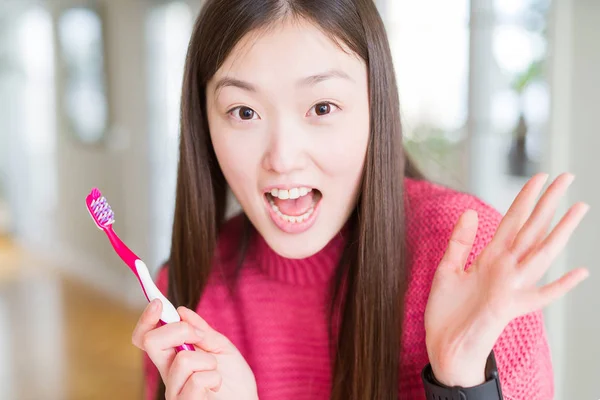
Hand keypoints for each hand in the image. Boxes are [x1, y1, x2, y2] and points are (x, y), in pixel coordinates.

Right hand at [132, 300, 257, 399]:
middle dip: (179, 330)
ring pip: (182, 360)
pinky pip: (197, 380)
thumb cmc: (233, 381)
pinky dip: (213, 378)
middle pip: (151, 341)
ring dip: (208, 361)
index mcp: (173, 357)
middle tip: (200, 338)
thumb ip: (202, 331)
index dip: (146, 319)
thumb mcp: (221, 348)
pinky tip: (216, 387)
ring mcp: (174, 391)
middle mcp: (168, 374)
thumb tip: (181, 311)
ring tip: (215, 372)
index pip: (147, 337)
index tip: (158, 302)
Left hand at [424, 173, 589, 386]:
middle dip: (547, 202)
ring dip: (559, 231)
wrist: (445, 348)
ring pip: (539, 252)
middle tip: (567, 176)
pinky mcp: (509, 307)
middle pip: (530, 228)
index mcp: (490, 258)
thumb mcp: (447, 270)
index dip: (524, 198)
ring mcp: (510, 286)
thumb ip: (460, 242)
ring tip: (578, 208)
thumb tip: (470, 210)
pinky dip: (560, 286)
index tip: (539, 176)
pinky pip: (540, 297)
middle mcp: (504, 268)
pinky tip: (579, 273)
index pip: (511, 221)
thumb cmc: (448, 312)